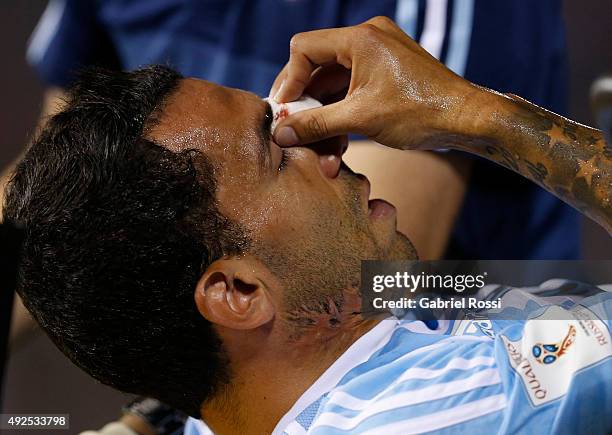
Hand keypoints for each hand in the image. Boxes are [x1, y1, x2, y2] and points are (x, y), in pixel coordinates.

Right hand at [270, 16, 486, 149]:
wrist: (466, 120)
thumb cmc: (420, 113)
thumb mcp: (361, 119)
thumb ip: (316, 124)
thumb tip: (280, 133)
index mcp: (360, 39)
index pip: (304, 49)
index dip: (289, 82)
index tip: (283, 112)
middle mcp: (367, 40)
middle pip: (317, 70)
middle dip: (306, 106)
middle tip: (293, 132)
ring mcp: (377, 57)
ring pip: (334, 87)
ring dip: (324, 119)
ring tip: (320, 152)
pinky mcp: (385, 75)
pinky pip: (351, 92)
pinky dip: (342, 116)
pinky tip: (337, 145)